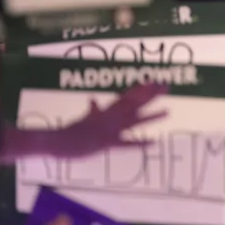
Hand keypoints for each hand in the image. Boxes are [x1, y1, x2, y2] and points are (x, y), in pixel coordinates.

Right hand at [45, 83, 167, 158]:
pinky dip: (139, 144)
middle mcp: (110, 117)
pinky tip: (153, 143)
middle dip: (151, 94)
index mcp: (106, 111)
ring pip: (134, 120)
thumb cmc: (70, 132)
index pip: (127, 97)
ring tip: (168, 111)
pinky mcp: (106, 142)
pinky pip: (126, 143)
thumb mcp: (84, 119)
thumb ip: (92, 111)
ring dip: (151, 116)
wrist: (57, 140)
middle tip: (166, 85)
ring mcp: (110, 129)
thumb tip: (92, 101)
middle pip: (134, 103)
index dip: (141, 88)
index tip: (153, 80)